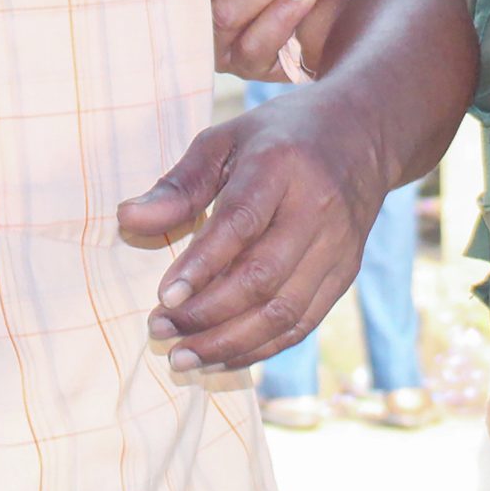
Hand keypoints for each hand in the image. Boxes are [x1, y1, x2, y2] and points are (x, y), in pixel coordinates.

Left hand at [115, 87, 391, 372]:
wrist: (362, 132)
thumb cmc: (278, 137)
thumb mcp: (225, 140)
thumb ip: (178, 185)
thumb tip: (127, 219)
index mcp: (282, 165)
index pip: (242, 223)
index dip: (202, 266)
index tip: (164, 298)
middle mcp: (317, 207)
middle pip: (263, 277)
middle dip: (206, 315)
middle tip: (158, 330)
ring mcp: (338, 245)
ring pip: (283, 311)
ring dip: (229, 343)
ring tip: (182, 357)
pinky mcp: (346, 272)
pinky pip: (302, 323)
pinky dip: (260, 348)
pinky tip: (220, 357)